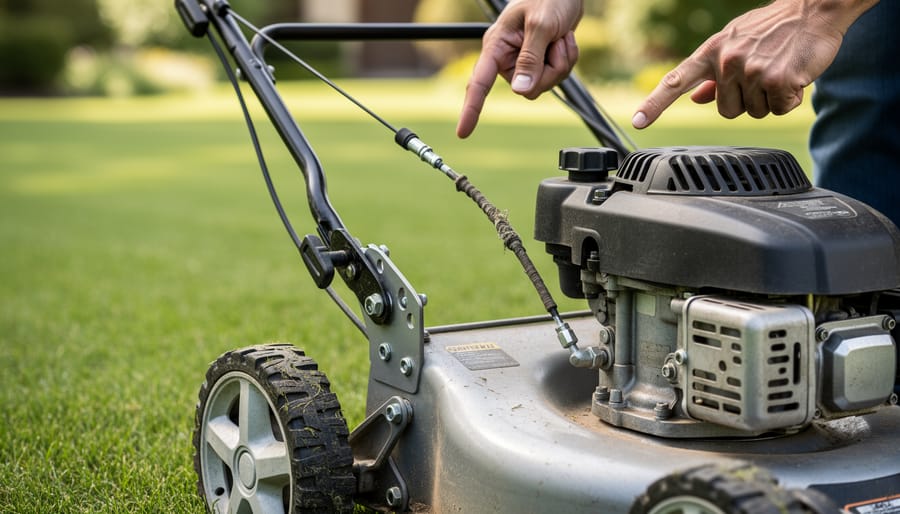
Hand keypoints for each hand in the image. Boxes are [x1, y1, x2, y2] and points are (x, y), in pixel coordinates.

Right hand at [457, 0, 582, 137]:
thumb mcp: (540, 24)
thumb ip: (530, 59)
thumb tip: (520, 91)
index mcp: (497, 45)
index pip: (479, 82)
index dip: (471, 108)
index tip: (463, 132)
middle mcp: (508, 57)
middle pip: (526, 89)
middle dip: (548, 70)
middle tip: (555, 43)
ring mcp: (524, 62)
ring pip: (544, 85)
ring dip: (560, 63)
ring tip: (560, 37)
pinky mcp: (540, 63)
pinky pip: (556, 77)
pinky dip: (567, 59)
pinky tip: (564, 39)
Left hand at [632, 0, 878, 128]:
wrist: (814, 10)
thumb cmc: (773, 30)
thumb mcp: (735, 44)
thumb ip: (713, 74)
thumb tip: (695, 98)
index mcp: (711, 51)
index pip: (675, 81)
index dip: (655, 104)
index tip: (638, 121)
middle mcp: (726, 61)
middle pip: (726, 111)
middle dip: (746, 101)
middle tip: (763, 75)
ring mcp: (751, 70)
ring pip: (754, 112)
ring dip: (770, 99)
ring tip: (780, 70)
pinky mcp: (778, 80)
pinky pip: (778, 110)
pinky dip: (790, 99)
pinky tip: (795, 76)